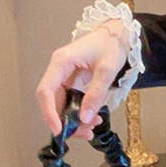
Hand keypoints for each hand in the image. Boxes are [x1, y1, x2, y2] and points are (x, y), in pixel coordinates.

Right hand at [35, 18, 128, 139]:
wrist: (119, 33)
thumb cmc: (112, 44)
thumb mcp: (107, 70)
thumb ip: (96, 94)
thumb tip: (85, 118)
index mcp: (61, 62)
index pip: (46, 91)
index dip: (49, 112)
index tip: (58, 129)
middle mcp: (59, 69)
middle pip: (52, 100)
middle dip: (65, 120)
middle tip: (84, 133)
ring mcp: (65, 75)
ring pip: (62, 102)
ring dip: (74, 118)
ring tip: (92, 128)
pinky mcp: (74, 80)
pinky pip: (71, 99)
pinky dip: (80, 111)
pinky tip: (92, 118)